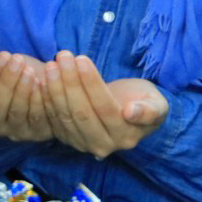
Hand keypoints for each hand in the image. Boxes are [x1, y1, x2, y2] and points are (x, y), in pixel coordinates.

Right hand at [0, 52, 55, 142]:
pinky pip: (37, 117)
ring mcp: (15, 132)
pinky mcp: (37, 133)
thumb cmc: (11, 72)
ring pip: (17, 111)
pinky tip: (41, 82)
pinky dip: (38, 98)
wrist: (40, 80)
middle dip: (7, 80)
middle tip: (18, 60)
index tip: (4, 55)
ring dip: (23, 88)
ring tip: (29, 70)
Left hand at [41, 51, 165, 158]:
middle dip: (69, 82)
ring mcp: (82, 144)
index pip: (105, 108)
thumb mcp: (157, 104)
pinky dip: (47, 98)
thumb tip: (131, 112)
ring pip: (65, 115)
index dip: (92, 83)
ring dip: (55, 88)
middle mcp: (103, 145)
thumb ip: (149, 111)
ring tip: (52, 63)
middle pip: (82, 112)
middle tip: (62, 56)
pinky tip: (43, 78)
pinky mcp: (67, 138)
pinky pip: (53, 118)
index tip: (82, 59)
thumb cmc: (144, 102)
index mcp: (126, 136)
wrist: (127, 112)